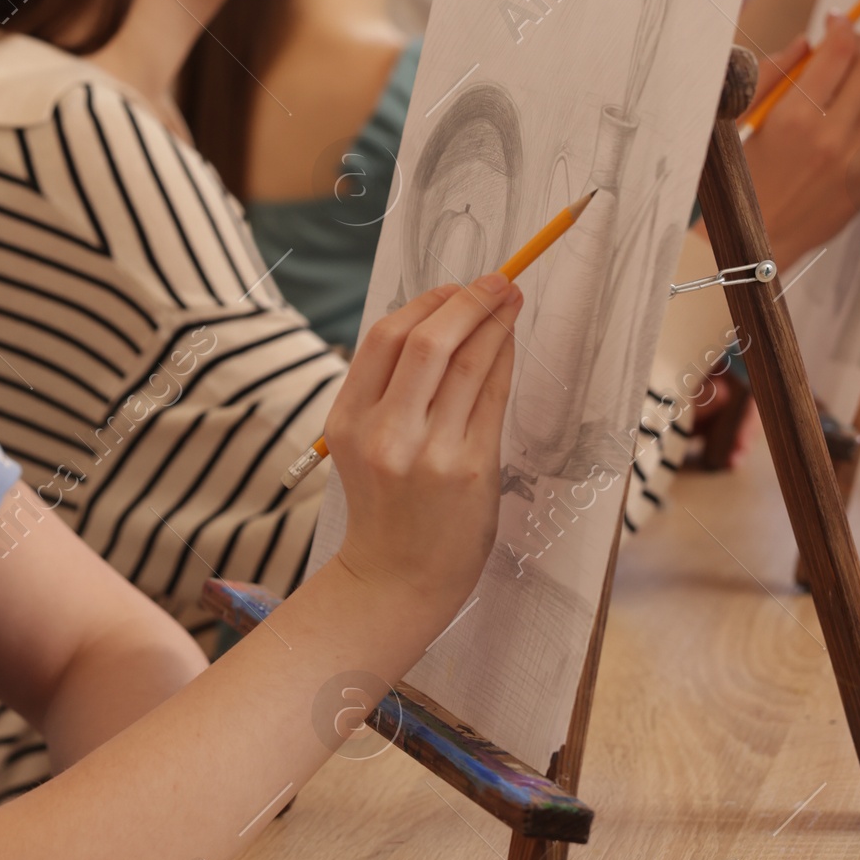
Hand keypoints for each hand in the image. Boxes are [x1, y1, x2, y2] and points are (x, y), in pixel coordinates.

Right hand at [326, 272, 518, 631]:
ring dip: (494, 322)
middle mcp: (385, 433)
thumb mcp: (363, 445)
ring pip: (468, 363)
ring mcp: (429, 451)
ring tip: (511, 299)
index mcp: (349, 420)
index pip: (386, 338)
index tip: (453, 287)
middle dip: (467, 301)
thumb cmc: (385, 509)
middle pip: (428, 341)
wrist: (396, 580)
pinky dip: (504, 360)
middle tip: (496, 279)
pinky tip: (509, 342)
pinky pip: (492, 397)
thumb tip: (438, 324)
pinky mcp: (470, 468)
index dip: (425, 302)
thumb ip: (387, 392)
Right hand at [746, 15, 859, 269]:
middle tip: (847, 46)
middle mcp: (829, 139)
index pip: (836, 53)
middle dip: (859, 50)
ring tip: (837, 103)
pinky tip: (849, 134)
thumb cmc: (737, 184)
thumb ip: (772, 76)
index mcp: (792, 120)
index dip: (841, 27)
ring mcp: (853, 164)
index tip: (836, 19)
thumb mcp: (737, 124)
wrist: (751, 246)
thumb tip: (806, 43)